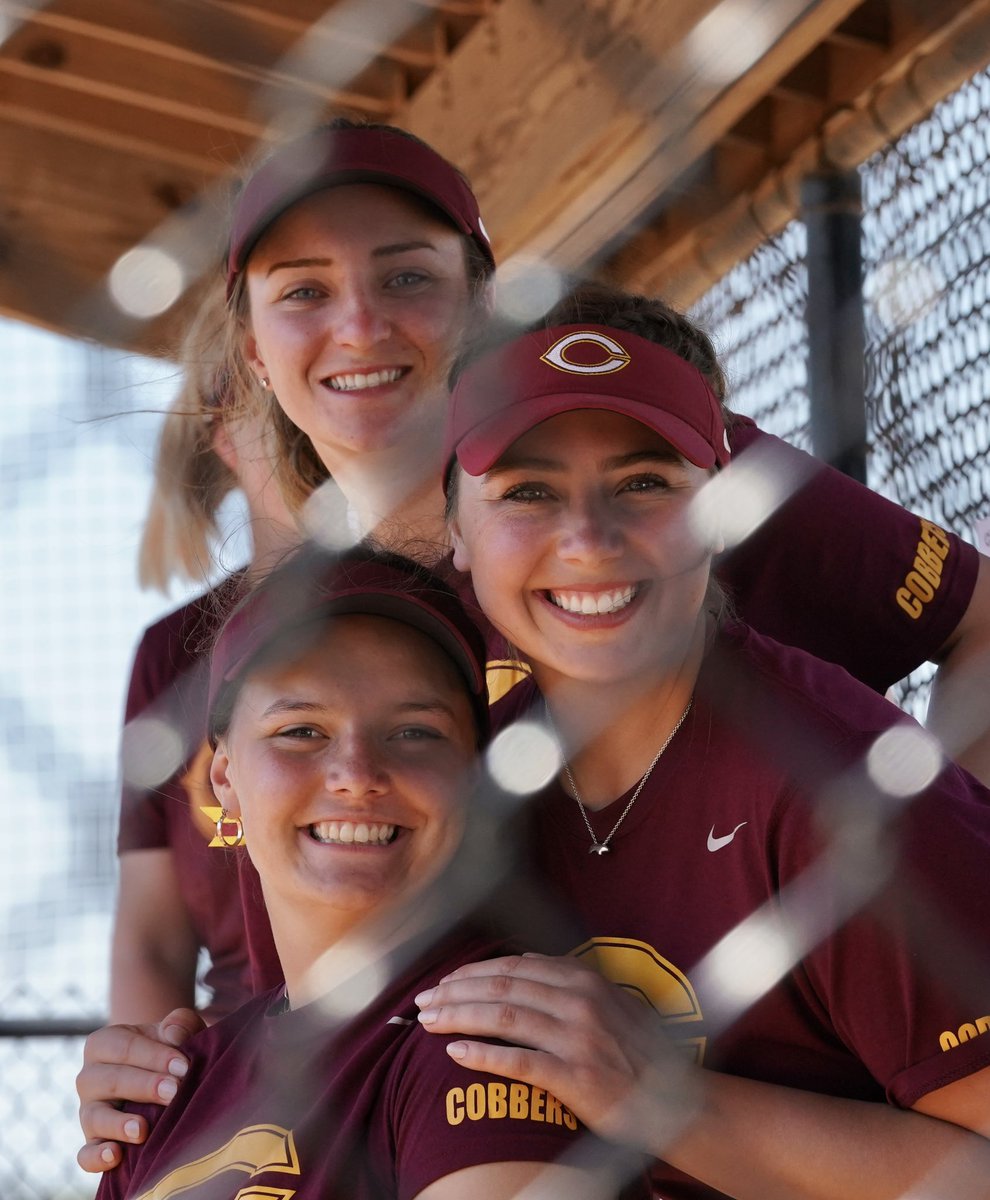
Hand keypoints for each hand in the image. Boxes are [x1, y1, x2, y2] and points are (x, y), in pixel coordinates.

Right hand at [76, 1007, 202, 1172]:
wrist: (161, 1076)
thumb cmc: (169, 1050)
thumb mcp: (176, 1031)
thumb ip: (181, 1024)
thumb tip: (175, 1035)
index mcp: (104, 1043)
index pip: (125, 1046)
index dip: (155, 1055)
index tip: (184, 1066)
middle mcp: (89, 1077)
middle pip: (111, 1081)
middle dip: (145, 1086)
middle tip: (174, 1092)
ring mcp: (88, 1112)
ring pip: (95, 1117)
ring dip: (119, 1124)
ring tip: (142, 1130)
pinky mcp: (93, 1142)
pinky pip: (86, 1154)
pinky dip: (96, 1158)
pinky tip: (115, 1157)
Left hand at [415, 954, 700, 1155]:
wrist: (675, 1099)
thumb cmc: (636, 1051)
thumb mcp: (607, 1001)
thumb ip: (567, 980)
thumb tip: (523, 961)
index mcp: (583, 980)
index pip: (513, 967)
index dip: (472, 972)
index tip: (443, 982)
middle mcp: (579, 1002)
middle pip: (501, 988)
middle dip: (455, 992)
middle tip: (424, 1002)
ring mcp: (578, 1039)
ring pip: (503, 1018)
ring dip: (459, 1017)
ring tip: (429, 1023)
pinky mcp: (576, 1078)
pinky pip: (519, 1062)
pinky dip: (483, 1055)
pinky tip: (456, 1053)